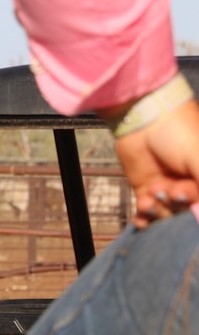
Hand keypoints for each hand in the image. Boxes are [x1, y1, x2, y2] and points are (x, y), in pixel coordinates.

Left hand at [106, 100, 198, 227]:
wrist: (143, 116)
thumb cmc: (179, 131)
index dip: (196, 203)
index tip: (185, 194)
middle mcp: (191, 184)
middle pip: (187, 209)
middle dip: (178, 203)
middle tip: (171, 190)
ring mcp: (168, 187)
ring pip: (167, 212)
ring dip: (159, 209)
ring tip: (152, 195)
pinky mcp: (145, 188)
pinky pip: (146, 211)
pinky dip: (144, 218)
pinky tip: (140, 219)